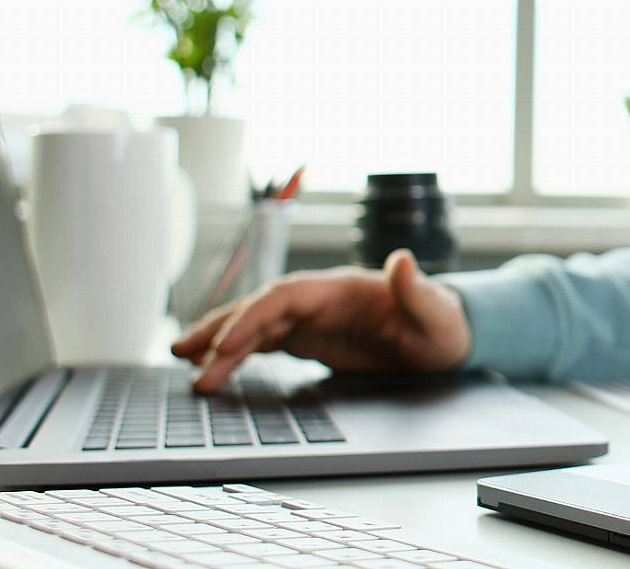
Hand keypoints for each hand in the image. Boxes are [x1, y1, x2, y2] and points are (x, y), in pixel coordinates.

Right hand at [172, 249, 471, 393]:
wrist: (445, 337)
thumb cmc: (443, 325)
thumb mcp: (437, 315)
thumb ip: (418, 292)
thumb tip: (403, 260)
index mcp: (340, 289)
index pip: (284, 297)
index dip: (253, 316)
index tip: (227, 344)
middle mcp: (318, 299)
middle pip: (258, 308)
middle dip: (221, 331)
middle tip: (186, 357)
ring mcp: (312, 318)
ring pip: (255, 325)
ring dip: (219, 343)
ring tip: (184, 363)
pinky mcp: (311, 338)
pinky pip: (265, 342)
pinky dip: (237, 353)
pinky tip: (213, 368)